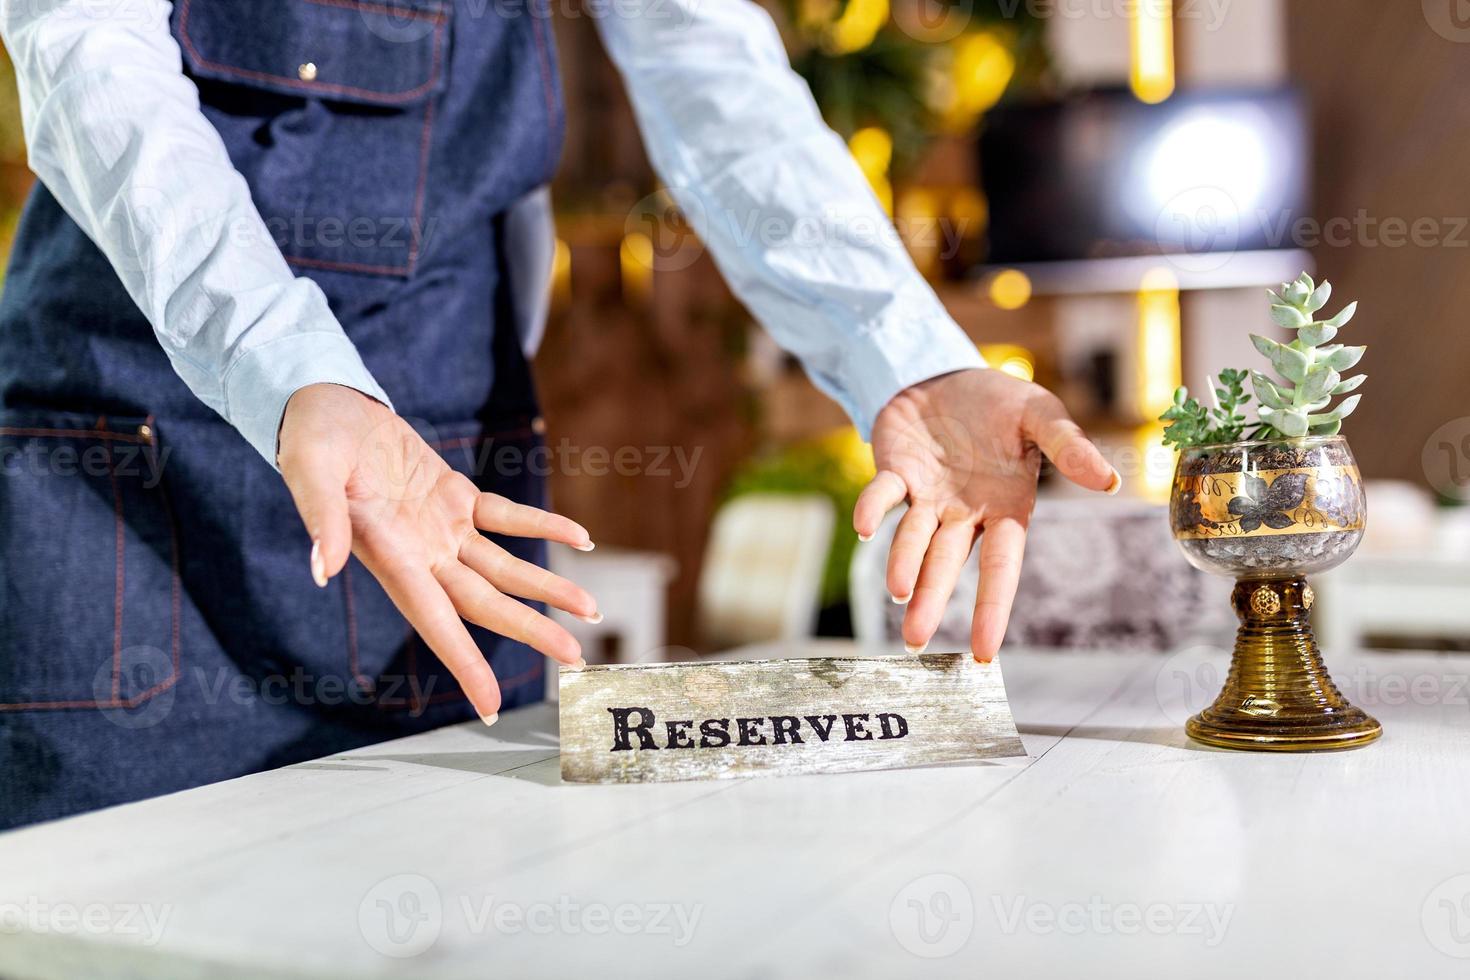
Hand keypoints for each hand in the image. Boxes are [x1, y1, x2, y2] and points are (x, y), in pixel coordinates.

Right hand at [277, 383, 597, 721]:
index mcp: (386, 555)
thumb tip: (323, 569)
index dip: (463, 663)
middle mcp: (419, 553)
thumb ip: (321, 520)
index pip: (433, 619)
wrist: (322, 404)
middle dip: (530, 630)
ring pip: (503, 568)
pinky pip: (506, 517)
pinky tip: (581, 538)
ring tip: (590, 610)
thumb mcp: (310, 472)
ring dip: (546, 588)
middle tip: (575, 657)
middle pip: (483, 603)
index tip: (490, 705)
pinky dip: (543, 527)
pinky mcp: (454, 496)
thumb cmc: (310, 438)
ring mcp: (440, 528)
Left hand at [852, 368, 1119, 661]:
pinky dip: (873, 510)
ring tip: (897, 594)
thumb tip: (1110, 482)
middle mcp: (964, 513)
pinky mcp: (896, 472)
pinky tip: (864, 528)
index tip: (984, 652)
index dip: (993, 607)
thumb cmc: (1001, 403)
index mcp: (1006, 509)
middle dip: (933, 598)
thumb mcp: (1042, 416)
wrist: (948, 375)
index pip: (1002, 566)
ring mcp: (927, 497)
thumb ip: (1070, 448)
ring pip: (914, 538)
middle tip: (916, 640)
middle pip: (948, 563)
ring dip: (903, 564)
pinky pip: (884, 494)